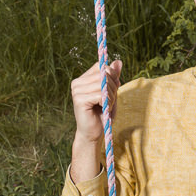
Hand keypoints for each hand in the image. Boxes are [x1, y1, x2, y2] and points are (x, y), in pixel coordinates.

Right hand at [70, 58, 120, 182]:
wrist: (94, 134)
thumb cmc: (103, 114)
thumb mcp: (112, 92)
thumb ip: (114, 77)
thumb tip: (119, 61)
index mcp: (83, 79)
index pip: (101, 66)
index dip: (112, 76)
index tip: (112, 90)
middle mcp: (77, 83)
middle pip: (104, 74)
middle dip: (114, 88)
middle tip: (109, 101)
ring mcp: (76, 91)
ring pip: (103, 84)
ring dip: (111, 97)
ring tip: (106, 106)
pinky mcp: (79, 100)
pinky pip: (101, 95)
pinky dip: (107, 102)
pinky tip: (103, 109)